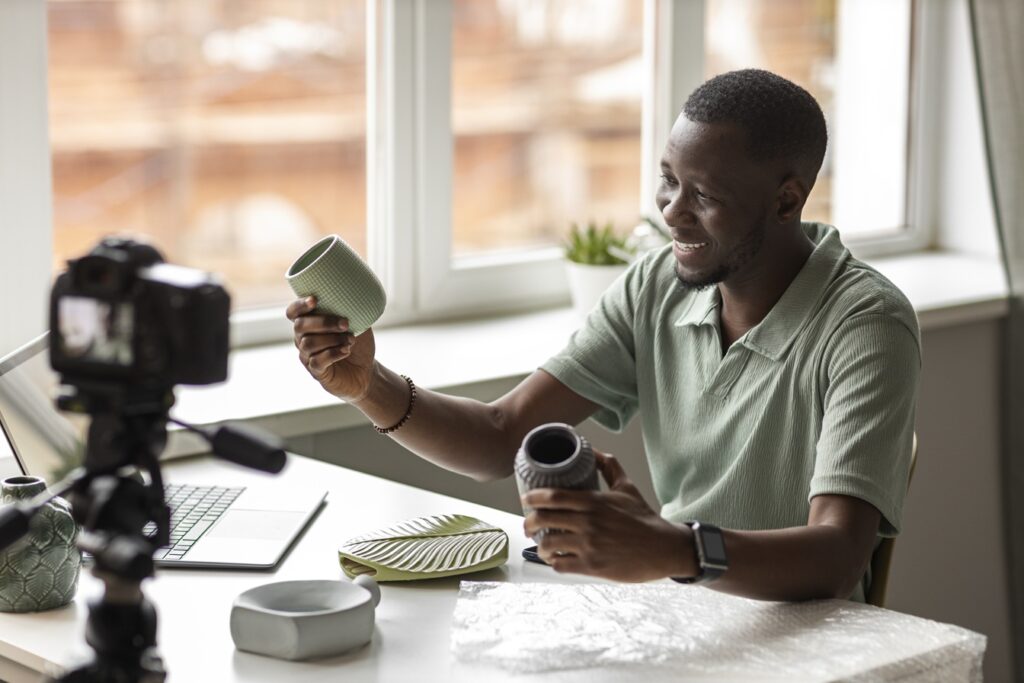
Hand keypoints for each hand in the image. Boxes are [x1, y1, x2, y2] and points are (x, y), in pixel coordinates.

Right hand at [286, 296, 376, 401]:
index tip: (314, 300)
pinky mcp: (316, 371)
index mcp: (309, 323)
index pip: (293, 312)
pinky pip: (316, 361)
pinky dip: (333, 354)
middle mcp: (303, 339)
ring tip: (350, 340)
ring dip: (332, 339)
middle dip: (323, 322)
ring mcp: (307, 356)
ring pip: (308, 343)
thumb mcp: (357, 323)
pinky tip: (346, 351)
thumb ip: (351, 309)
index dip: (299, 305)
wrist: (366, 371)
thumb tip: (358, 290)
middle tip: (345, 323)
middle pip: (300, 326)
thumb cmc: (357, 343)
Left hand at [522, 451, 693, 581]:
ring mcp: (589, 545)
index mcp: (593, 502)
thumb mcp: (626, 487)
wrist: (663, 548)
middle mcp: (588, 522)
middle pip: (544, 520)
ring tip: (543, 546)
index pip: (553, 496)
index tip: (526, 500)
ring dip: (541, 546)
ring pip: (549, 544)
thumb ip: (609, 466)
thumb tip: (594, 450)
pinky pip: (561, 565)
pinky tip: (557, 560)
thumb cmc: (644, 518)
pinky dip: (554, 563)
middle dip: (529, 523)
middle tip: (529, 526)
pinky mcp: (592, 566)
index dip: (534, 497)